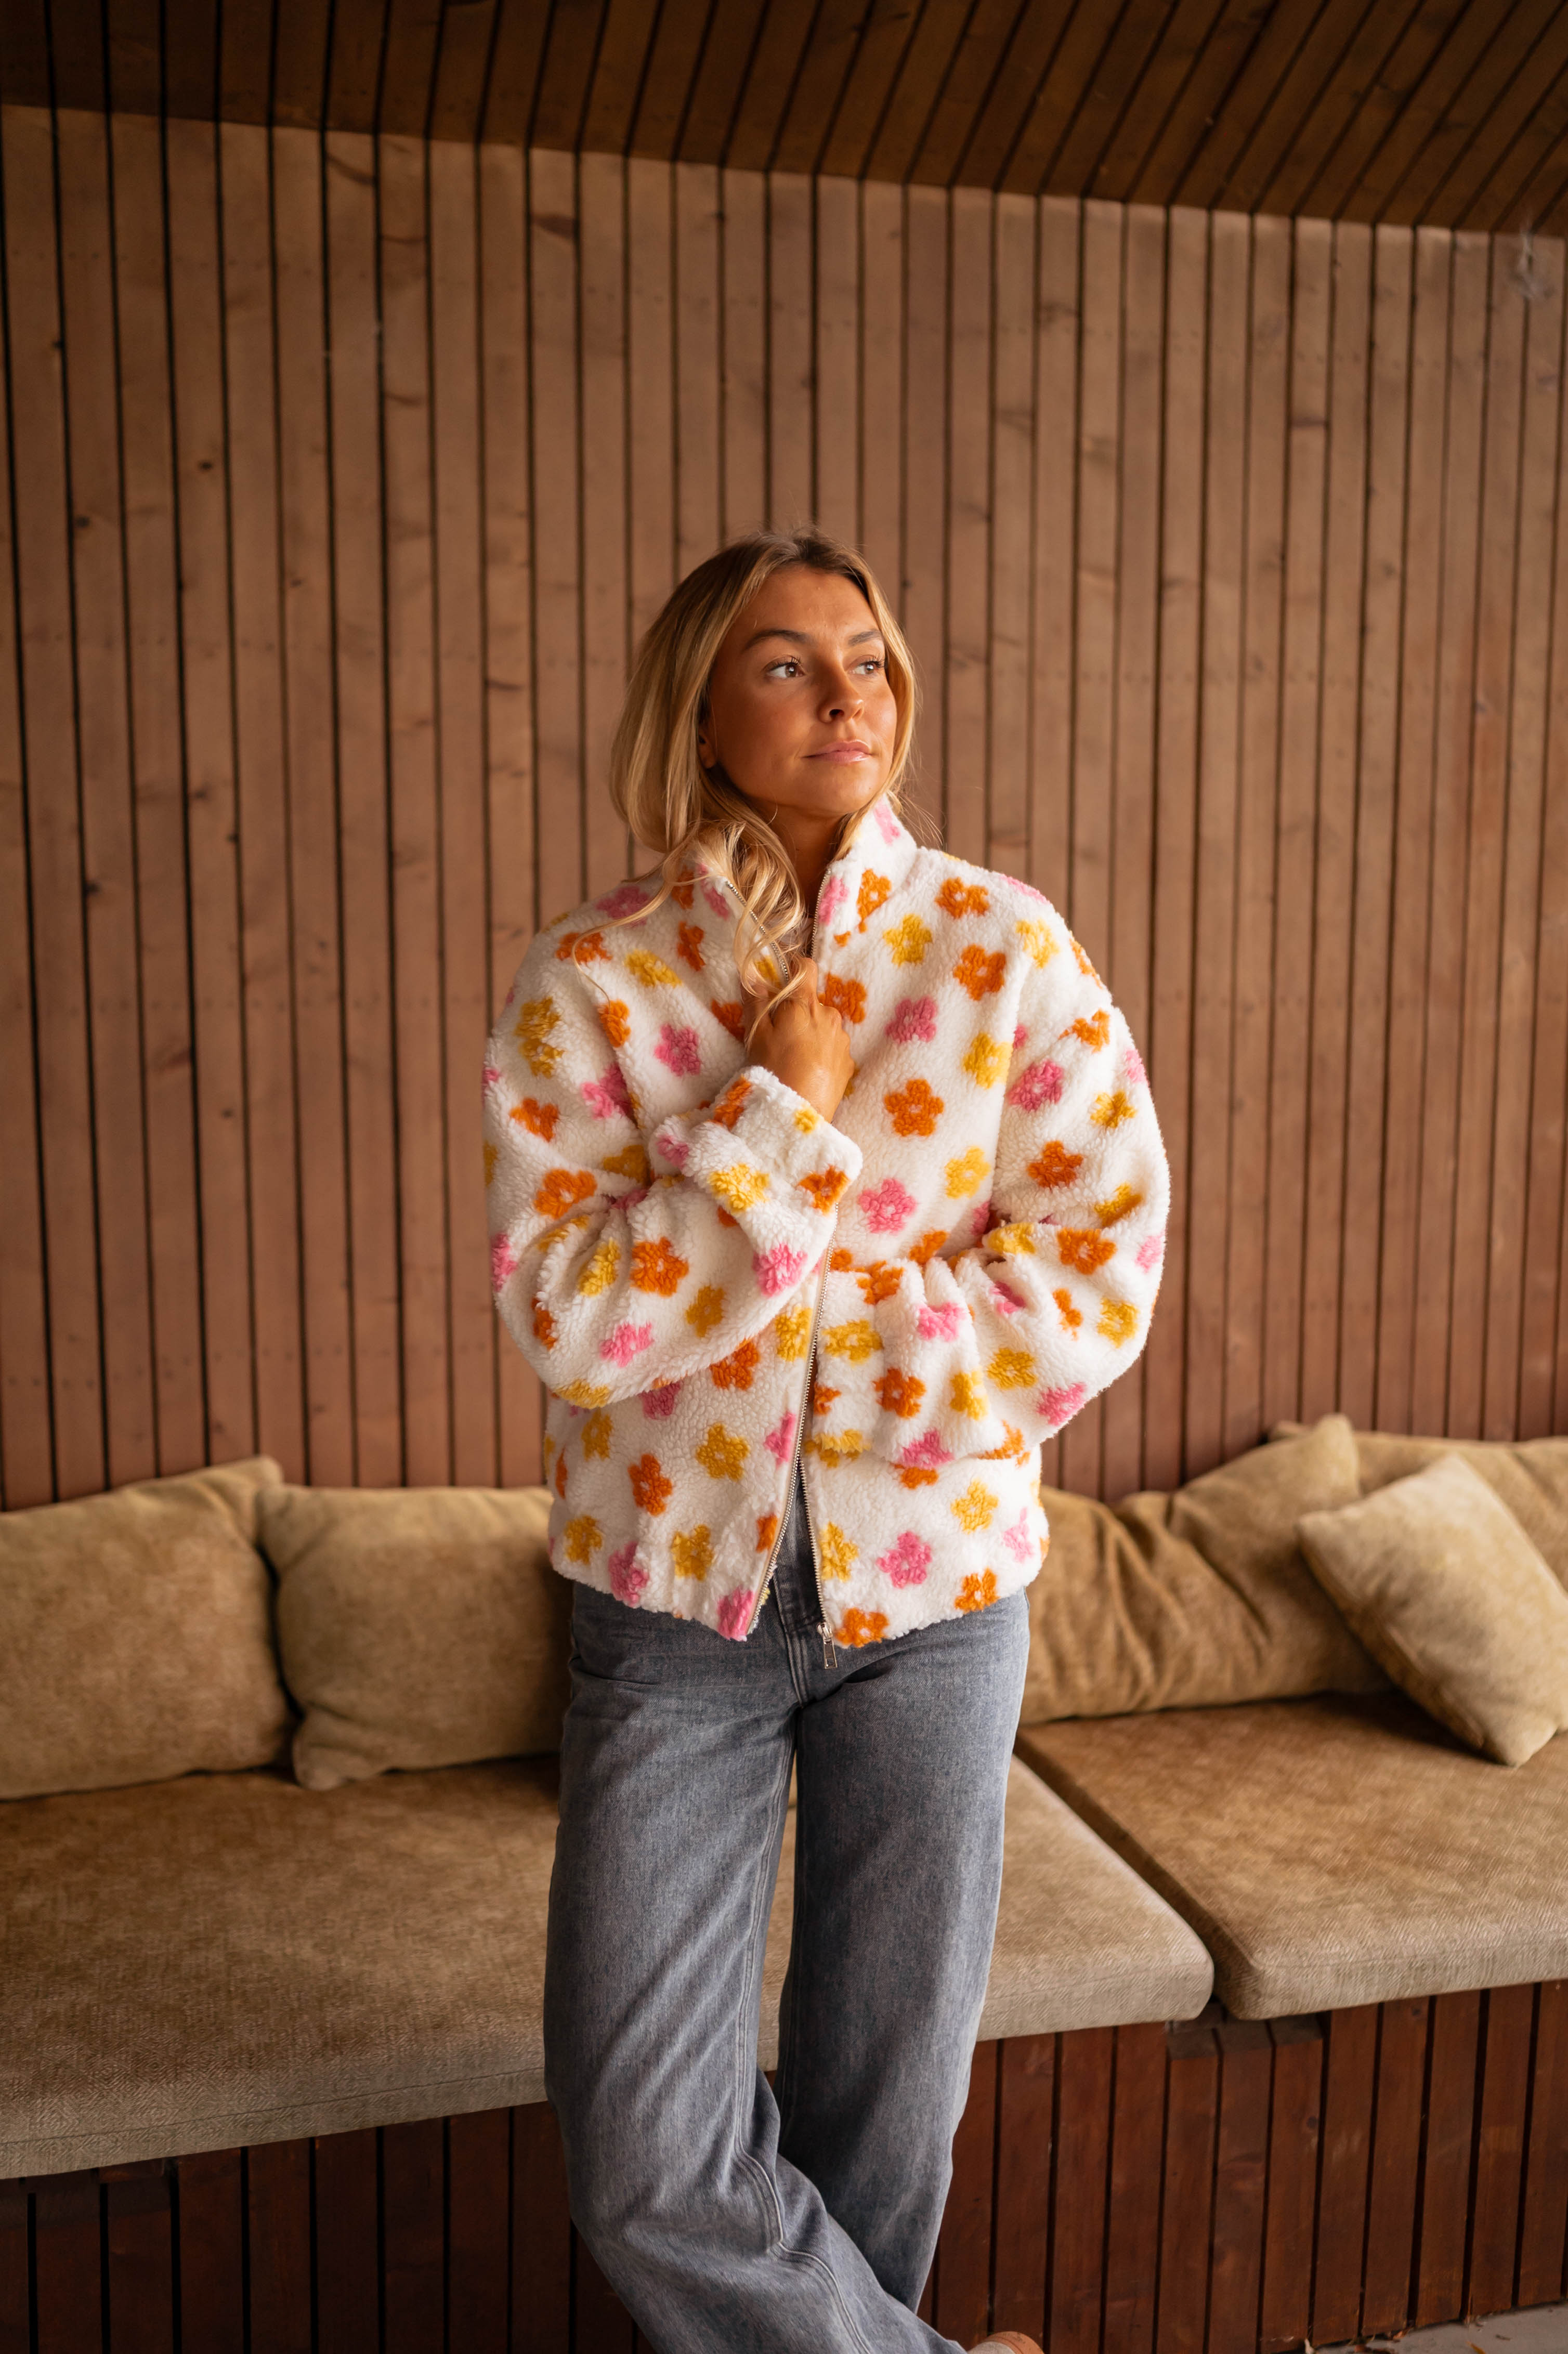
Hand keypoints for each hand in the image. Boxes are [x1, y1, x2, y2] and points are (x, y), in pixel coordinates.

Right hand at [745, 956, 853, 1121]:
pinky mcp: (849, 1061)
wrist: (799, 1112)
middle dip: (798, 1012)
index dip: (793, 969)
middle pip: (813, 1002)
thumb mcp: (757, 1035)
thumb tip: (754, 975)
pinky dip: (822, 1053)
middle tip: (780, 1035)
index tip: (781, 981)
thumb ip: (756, 1001)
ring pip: (824, 1025)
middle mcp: (830, 1015)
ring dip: (812, 1033)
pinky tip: (808, 1070)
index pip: (806, 967)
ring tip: (795, 1058)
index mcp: (805, 1004)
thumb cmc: (773, 1069)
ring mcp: (842, 1038)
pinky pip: (833, 1047)